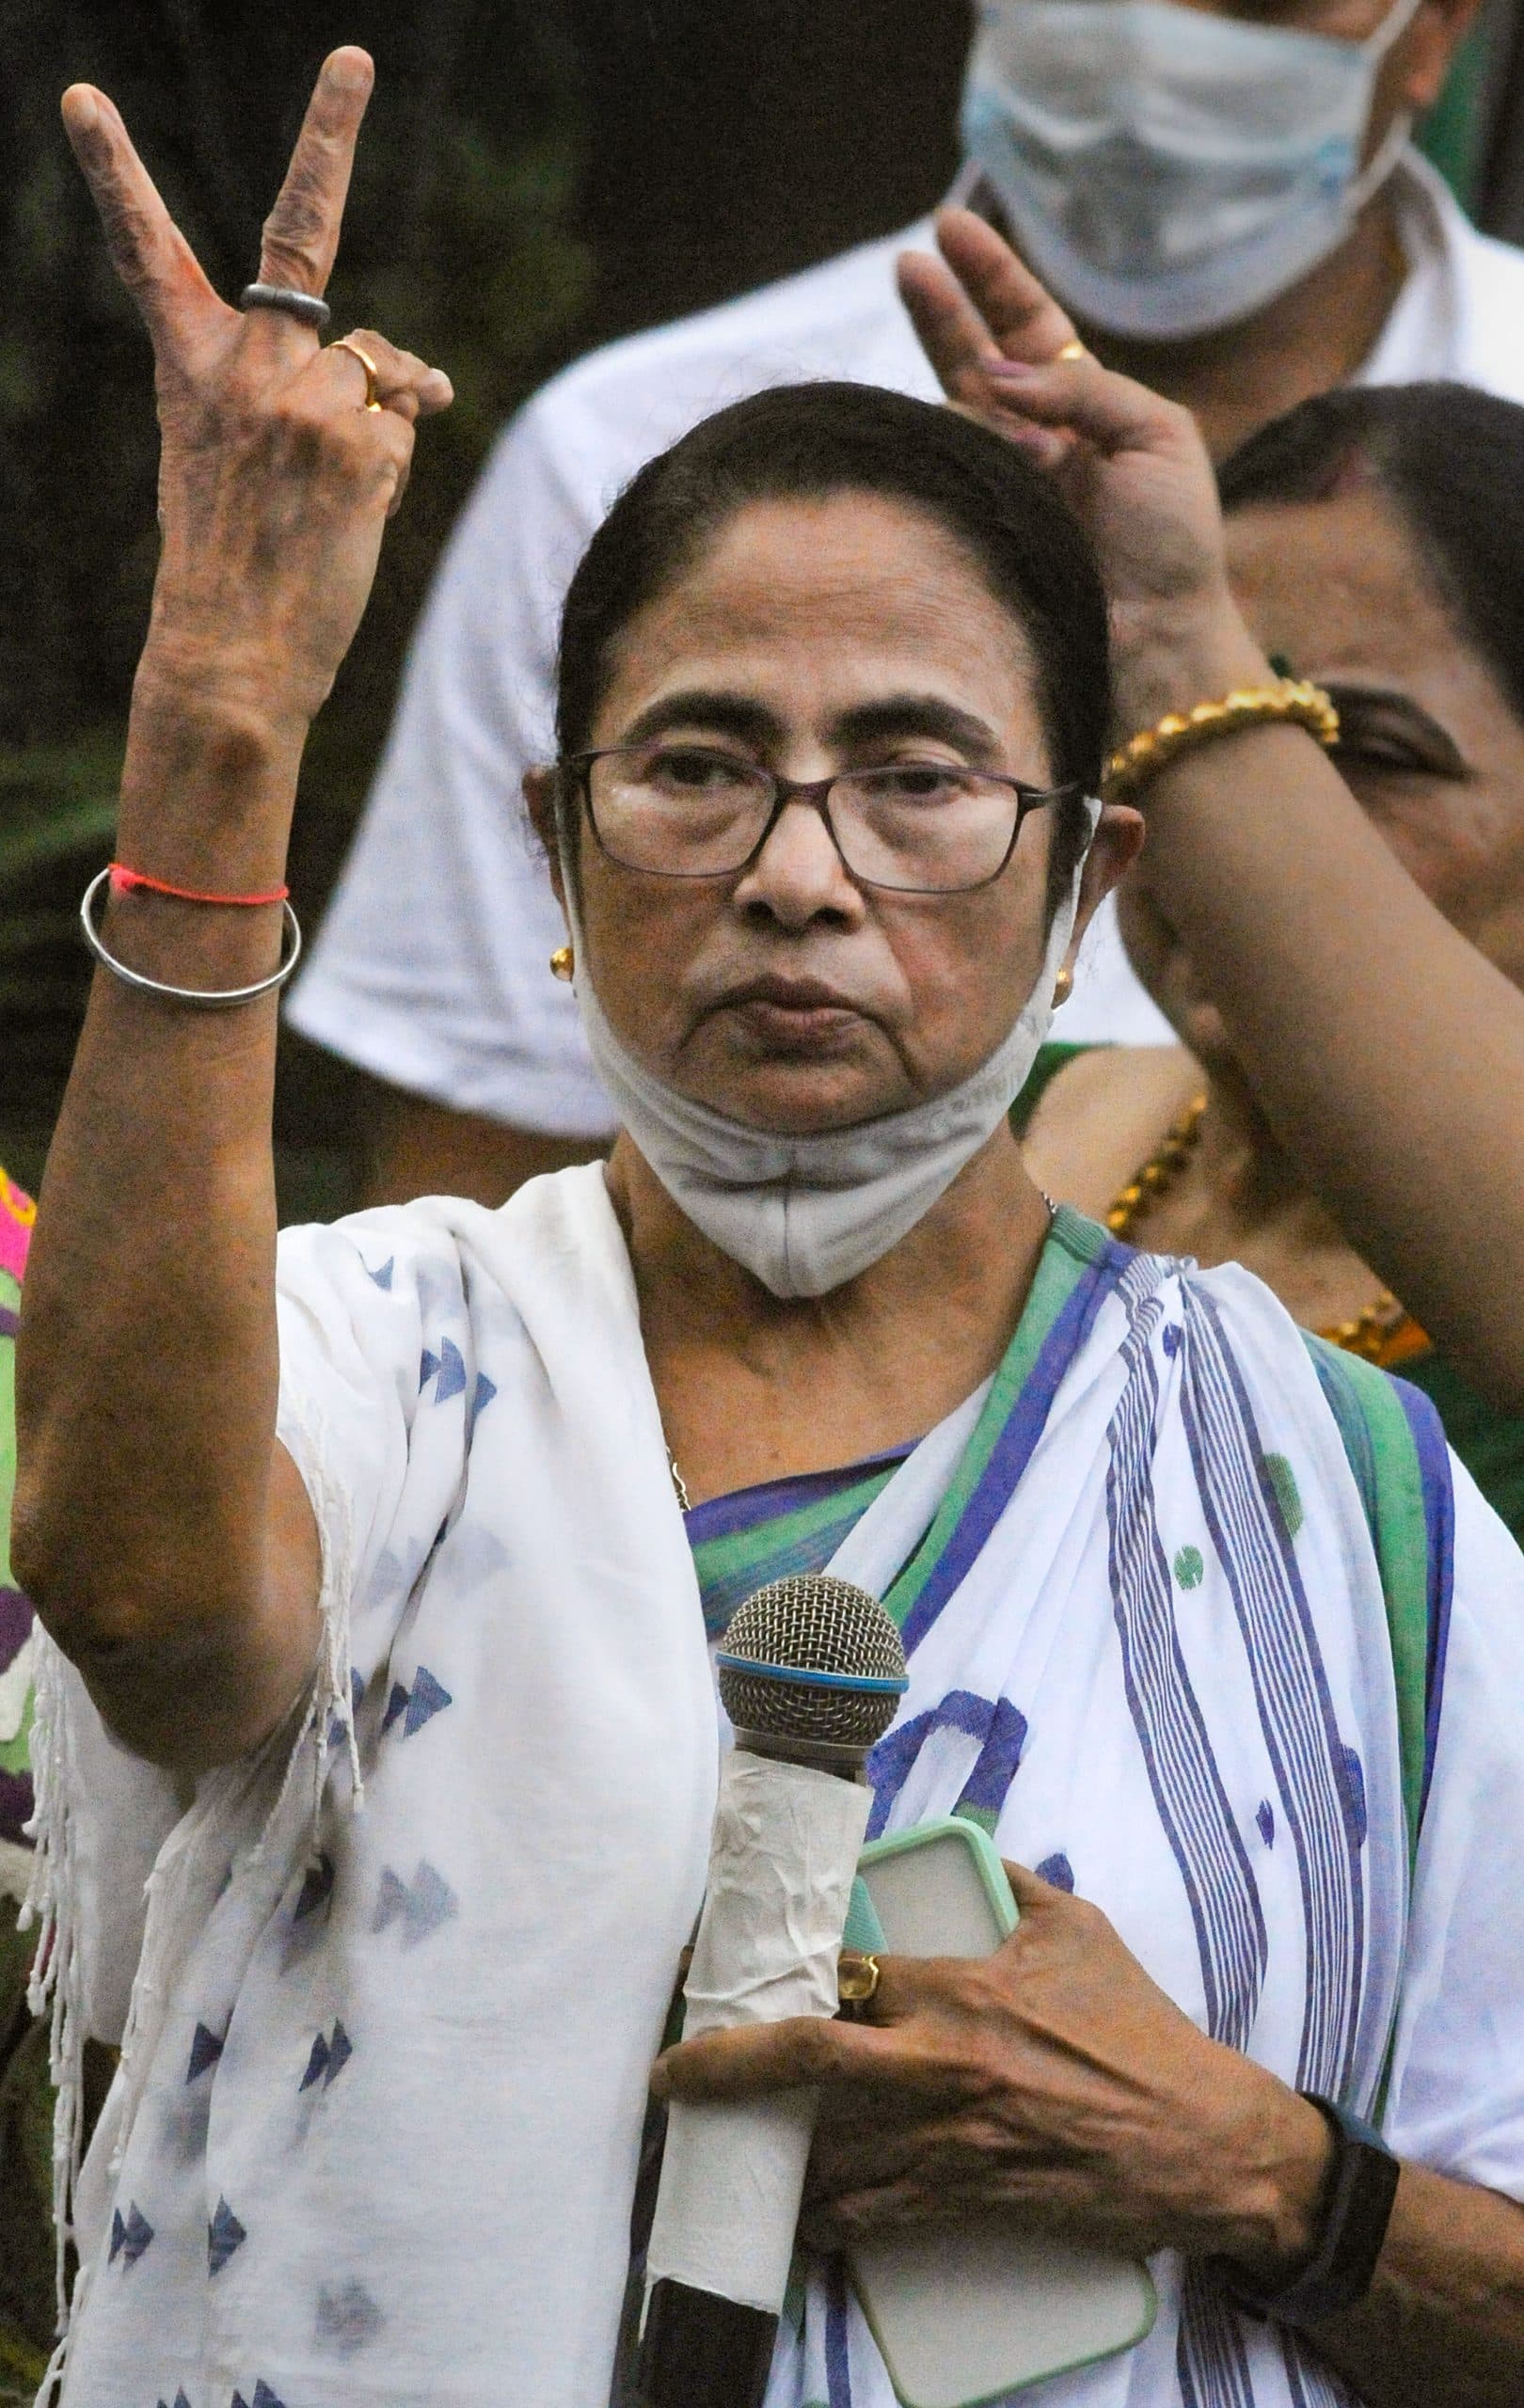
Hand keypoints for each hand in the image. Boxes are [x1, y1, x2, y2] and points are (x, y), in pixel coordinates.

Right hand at [61, 51, 452, 734]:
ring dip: (377, 417)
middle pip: (299, 234)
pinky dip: (395, 457)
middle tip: (351, 56)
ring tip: (326, 493)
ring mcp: (301, 393)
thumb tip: (425, 378)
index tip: (83, 98)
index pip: (146, 253)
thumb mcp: (236, 457)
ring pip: (378, 363)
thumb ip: (306, 393)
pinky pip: (405, 416)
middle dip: (327, 133)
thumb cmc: (234, 560)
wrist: (233, 651)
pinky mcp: (357, 434)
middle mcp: (243, 364)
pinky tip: (351, 508)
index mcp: (190, 366)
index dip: (114, 175)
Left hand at [653, 1860, 1331, 2275]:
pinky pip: (872, 2217)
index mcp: (965, 1989)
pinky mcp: (970, 2202)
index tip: (730, 1976)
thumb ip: (1014, 1881)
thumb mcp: (1079, 1929)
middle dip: (725, 2065)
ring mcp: (951, 2142)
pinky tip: (793, 2215)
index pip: (846, 1974)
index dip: (782, 1977)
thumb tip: (973, 1847)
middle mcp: (944, 2065)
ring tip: (719, 2146)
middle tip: (671, 2078)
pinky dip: (824, 2219)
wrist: (1202, 2142)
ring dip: (768, 2152)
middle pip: (808, 2059)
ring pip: (828, 2151)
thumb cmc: (1142, 2032)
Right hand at [898, 212, 1264, 718]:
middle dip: (944, 303)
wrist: (1155, 642)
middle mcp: (1035, 441)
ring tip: (913, 286)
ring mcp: (998, 484)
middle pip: (976, 355)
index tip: (952, 228)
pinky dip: (926, 430)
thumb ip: (1085, 390)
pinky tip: (913, 392)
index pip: (1030, 328)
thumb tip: (996, 377)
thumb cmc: (1173, 544)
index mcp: (1087, 410)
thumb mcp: (1157, 436)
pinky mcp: (974, 528)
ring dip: (931, 346)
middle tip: (908, 256)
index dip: (994, 277)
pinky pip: (939, 467)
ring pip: (950, 403)